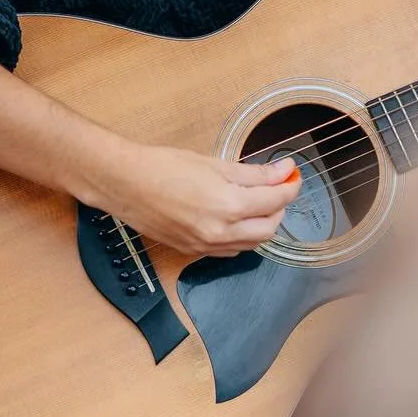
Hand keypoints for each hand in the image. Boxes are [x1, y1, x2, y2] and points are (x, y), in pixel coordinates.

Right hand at [91, 142, 301, 257]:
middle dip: (279, 207)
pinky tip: (237, 218)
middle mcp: (220, 232)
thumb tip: (282, 172)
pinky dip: (242, 236)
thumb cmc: (163, 167)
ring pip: (252, 244)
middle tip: (278, 186)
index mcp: (229, 206)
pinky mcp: (193, 251)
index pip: (276, 201)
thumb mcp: (215, 164)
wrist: (125, 184)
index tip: (292, 174)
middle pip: (269, 228)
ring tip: (259, 201)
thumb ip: (254, 173)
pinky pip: (231, 250)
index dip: (290, 186)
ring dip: (263, 224)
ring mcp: (206, 246)